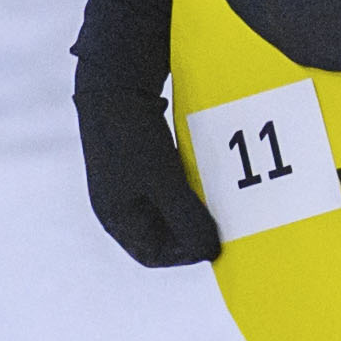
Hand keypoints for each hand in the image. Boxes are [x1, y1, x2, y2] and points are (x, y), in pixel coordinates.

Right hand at [80, 65, 220, 267]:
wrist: (115, 85)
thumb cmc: (133, 138)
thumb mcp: (164, 183)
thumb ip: (187, 218)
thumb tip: (211, 252)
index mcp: (116, 217)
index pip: (152, 255)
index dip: (185, 256)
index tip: (215, 245)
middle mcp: (120, 203)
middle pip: (163, 233)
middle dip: (193, 231)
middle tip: (225, 225)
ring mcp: (129, 182)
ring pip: (168, 208)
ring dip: (194, 208)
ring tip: (222, 203)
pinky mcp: (141, 160)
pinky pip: (170, 184)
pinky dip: (190, 186)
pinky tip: (210, 178)